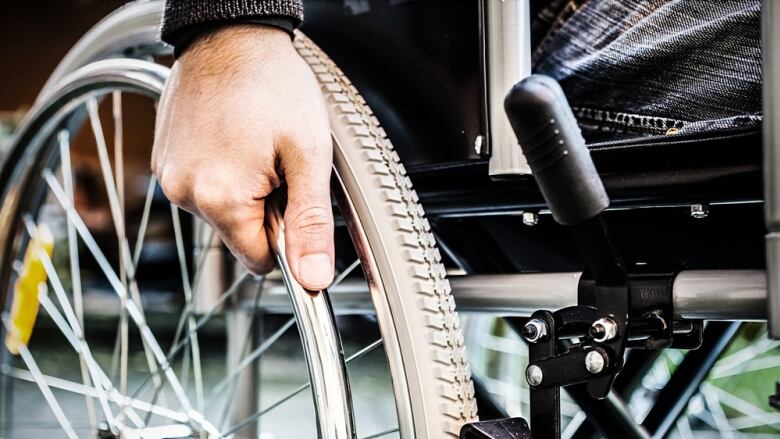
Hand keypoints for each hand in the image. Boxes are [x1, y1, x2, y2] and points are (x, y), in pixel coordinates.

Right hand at [153, 25, 333, 289]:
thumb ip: (310, 222)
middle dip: (266, 209)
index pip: (259, 261)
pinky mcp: (165, 160)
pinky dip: (223, 173)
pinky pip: (204, 188)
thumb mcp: (308, 155)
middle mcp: (184, 193)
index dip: (286, 238)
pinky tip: (235, 138)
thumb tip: (312, 279)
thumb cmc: (274, 86)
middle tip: (278, 163)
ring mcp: (170, 175)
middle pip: (239, 236)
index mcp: (219, 198)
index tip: (295, 202)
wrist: (232, 34)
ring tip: (256, 144)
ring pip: (222, 212)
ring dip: (244, 190)